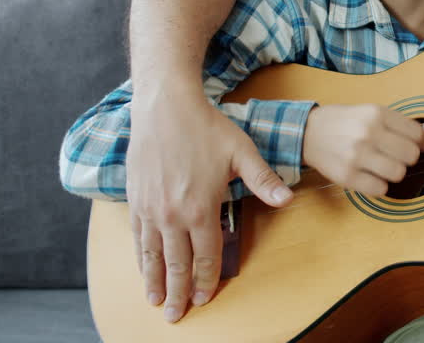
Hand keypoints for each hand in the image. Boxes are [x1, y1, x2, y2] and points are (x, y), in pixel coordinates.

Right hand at [127, 83, 293, 322]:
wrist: (165, 107)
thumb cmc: (207, 128)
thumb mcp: (242, 152)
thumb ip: (263, 180)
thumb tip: (288, 199)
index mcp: (200, 208)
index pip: (204, 255)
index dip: (205, 280)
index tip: (205, 298)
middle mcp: (172, 215)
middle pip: (176, 264)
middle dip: (177, 293)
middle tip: (176, 317)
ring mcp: (150, 208)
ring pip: (152, 256)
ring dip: (154, 282)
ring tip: (156, 302)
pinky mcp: (135, 199)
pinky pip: (137, 237)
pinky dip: (140, 258)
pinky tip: (142, 269)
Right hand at [302, 104, 423, 196]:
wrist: (309, 133)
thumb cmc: (346, 122)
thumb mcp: (373, 113)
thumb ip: (402, 124)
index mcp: (377, 113)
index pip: (417, 134)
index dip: (419, 141)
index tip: (412, 143)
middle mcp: (368, 133)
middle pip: (411, 155)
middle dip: (407, 158)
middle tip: (394, 155)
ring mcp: (357, 156)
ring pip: (399, 173)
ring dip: (394, 172)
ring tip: (383, 165)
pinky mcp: (347, 177)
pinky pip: (381, 190)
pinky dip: (380, 186)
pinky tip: (371, 176)